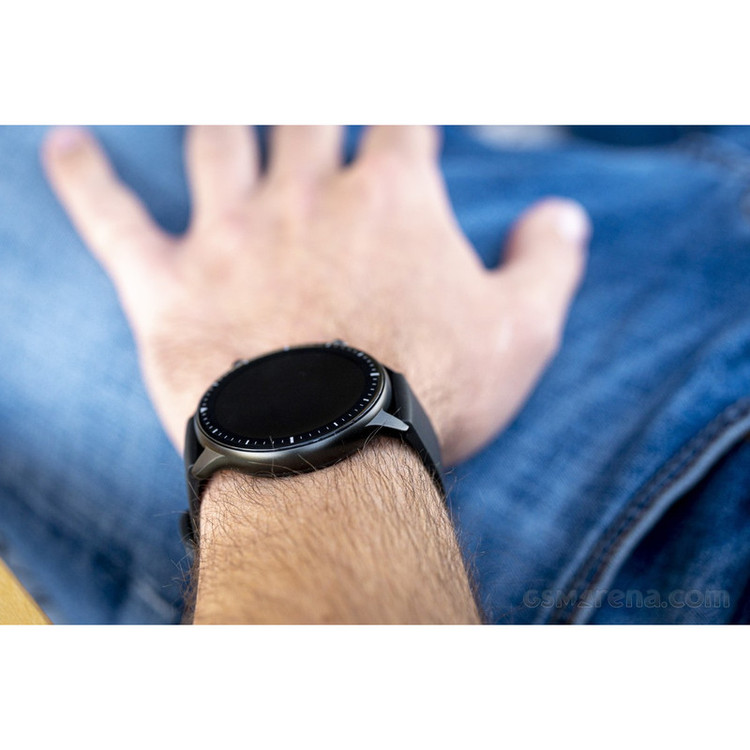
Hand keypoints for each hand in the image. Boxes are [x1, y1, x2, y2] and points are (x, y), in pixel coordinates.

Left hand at [42, 125, 588, 465]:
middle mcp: (307, 193)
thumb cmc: (435, 395)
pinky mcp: (168, 284)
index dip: (406, 103)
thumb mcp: (524, 333)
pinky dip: (87, 177)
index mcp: (392, 196)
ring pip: (217, 140)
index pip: (402, 115)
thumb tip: (562, 215)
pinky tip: (69, 143)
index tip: (405, 112)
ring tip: (224, 102)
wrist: (334, 459)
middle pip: (306, 108)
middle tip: (316, 95)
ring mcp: (231, 232)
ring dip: (222, 115)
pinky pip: (114, 217)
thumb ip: (550, 262)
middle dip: (316, 96)